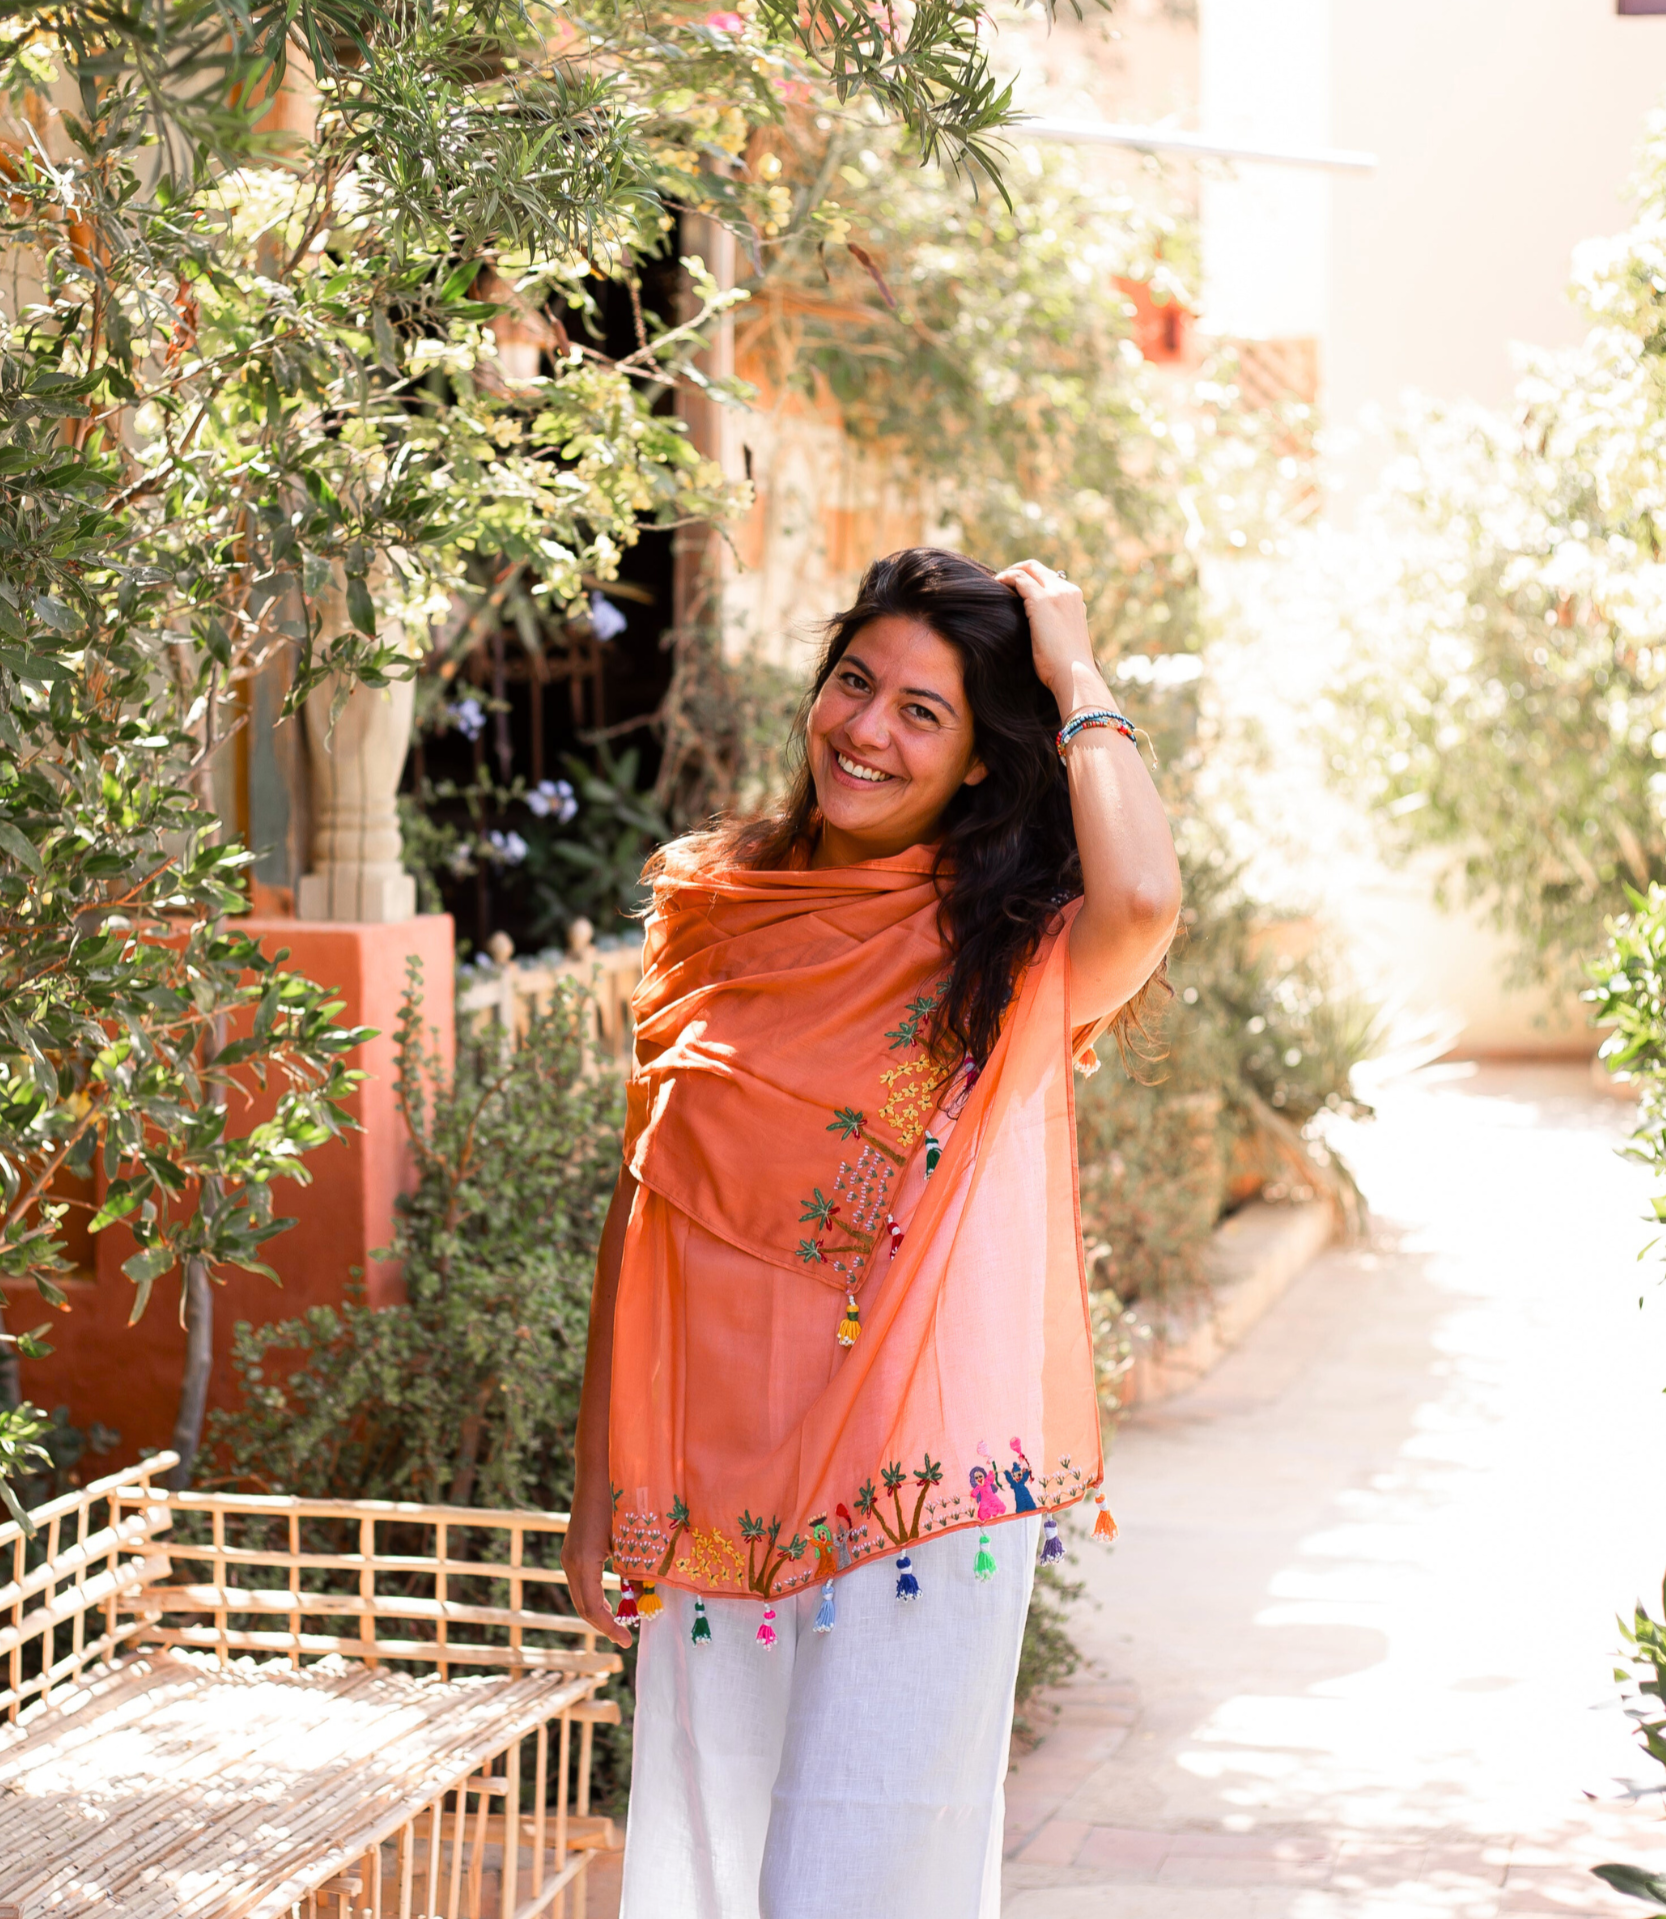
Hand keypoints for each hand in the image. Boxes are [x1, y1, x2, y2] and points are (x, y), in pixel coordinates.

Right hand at [561, 1478, 633, 1649]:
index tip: (628, 1642)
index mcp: (583, 1562)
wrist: (597, 1473)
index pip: (592, 1608)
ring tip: (622, 1623)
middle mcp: (571, 1562)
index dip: (610, 1628)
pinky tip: (614, 1599)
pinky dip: (597, 1595)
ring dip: (600, 1611)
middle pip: (583, 1606)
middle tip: (625, 1639)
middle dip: (604, 1625)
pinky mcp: (573, 1549)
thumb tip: (647, 1596)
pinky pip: (582, 1582)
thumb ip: (635, 1568)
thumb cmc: (617, 1501)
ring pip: (582, 1595)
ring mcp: (569, 1556)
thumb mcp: (629, 1539)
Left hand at [995, 559, 1102, 715]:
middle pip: (1038, 569)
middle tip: (1000, 584)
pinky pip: (1019, 578)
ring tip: (995, 585)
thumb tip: (1035, 629)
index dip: (1030, 580)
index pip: (1050, 578)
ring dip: (1009, 574)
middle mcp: (1068, 591)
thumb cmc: (1066, 667)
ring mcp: (1056, 594)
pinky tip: (995, 587)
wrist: (1075, 676)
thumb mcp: (1063, 639)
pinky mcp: (1042, 601)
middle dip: (1018, 571)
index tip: (1014, 590)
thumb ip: (1053, 625)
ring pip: (1028, 569)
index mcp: (1075, 599)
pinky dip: (1005, 578)